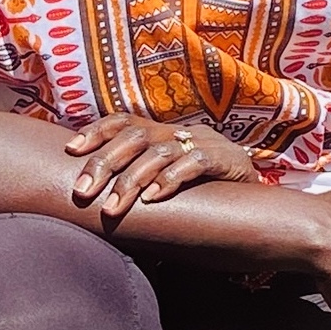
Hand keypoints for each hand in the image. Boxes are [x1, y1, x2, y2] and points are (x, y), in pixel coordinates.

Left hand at [66, 113, 262, 219]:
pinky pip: (195, 164)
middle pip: (134, 137)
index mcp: (162, 133)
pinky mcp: (228, 160)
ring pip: (159, 152)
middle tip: (83, 192)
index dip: (96, 132)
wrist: (260, 203)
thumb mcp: (165, 182)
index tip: (70, 150)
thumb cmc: (202, 196)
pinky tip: (153, 199)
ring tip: (113, 207)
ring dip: (131, 181)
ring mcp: (205, 143)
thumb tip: (94, 197)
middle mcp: (180, 133)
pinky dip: (170, 180)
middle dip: (104, 164)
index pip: (123, 122)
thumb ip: (137, 182)